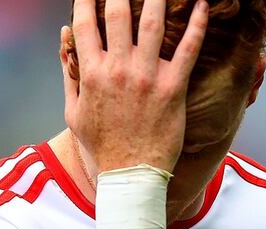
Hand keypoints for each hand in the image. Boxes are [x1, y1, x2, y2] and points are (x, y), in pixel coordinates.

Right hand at [61, 0, 208, 172]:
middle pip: (119, 14)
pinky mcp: (173, 87)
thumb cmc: (100, 146)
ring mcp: (147, 77)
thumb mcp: (73, 111)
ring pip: (153, 23)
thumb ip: (68, 71)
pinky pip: (188, 48)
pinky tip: (200, 4)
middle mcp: (118, 70)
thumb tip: (65, 36)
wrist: (129, 173)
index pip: (87, 24)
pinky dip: (197, 23)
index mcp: (92, 74)